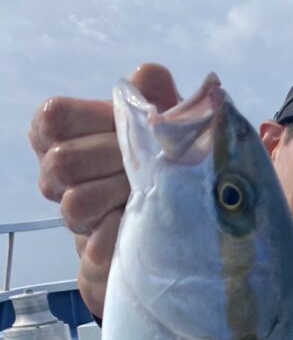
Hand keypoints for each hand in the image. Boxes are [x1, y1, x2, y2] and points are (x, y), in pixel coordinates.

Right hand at [29, 64, 180, 317]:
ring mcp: (76, 221)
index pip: (53, 118)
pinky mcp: (93, 263)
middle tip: (146, 166)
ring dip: (118, 197)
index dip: (93, 122)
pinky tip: (142, 229)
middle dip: (112, 161)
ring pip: (74, 205)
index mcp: (68, 137)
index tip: (123, 127)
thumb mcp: (170, 123)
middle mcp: (61, 178)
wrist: (191, 228)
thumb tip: (146, 76)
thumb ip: (158, 93)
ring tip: (147, 196)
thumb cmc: (172, 164)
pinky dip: (122, 237)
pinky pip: (95, 251)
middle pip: (62, 163)